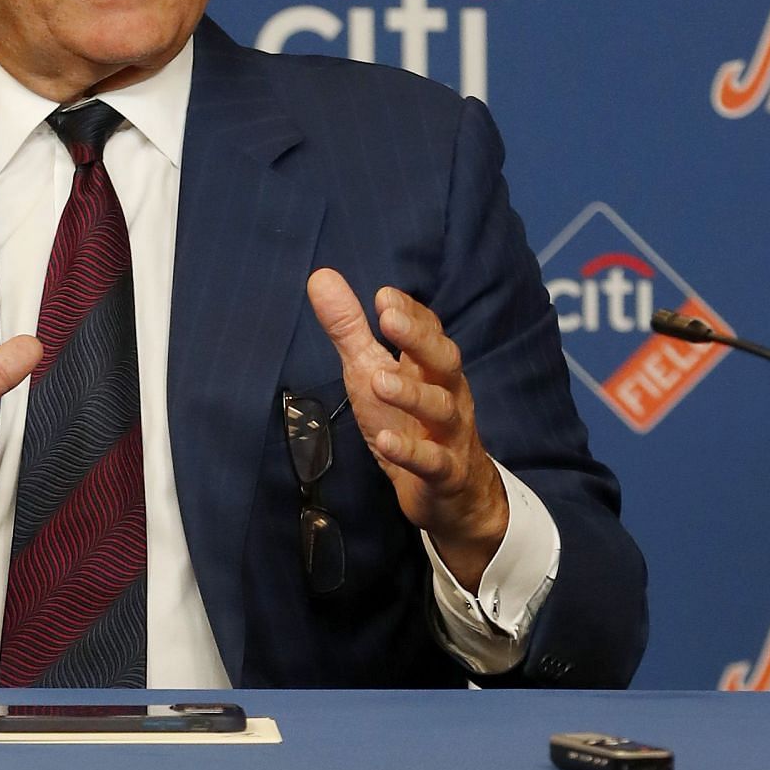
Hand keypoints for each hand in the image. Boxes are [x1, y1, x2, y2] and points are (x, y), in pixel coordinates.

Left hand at [306, 269, 508, 590]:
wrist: (449, 492)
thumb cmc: (406, 422)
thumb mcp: (371, 372)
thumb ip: (350, 329)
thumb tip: (320, 276)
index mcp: (430, 366)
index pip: (429, 330)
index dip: (410, 312)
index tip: (384, 295)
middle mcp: (447, 392)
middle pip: (443, 359)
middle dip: (419, 339)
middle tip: (389, 319)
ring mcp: (449, 434)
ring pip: (441, 409)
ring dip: (411, 394)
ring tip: (378, 380)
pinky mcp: (444, 473)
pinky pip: (433, 462)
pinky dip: (410, 453)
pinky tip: (385, 442)